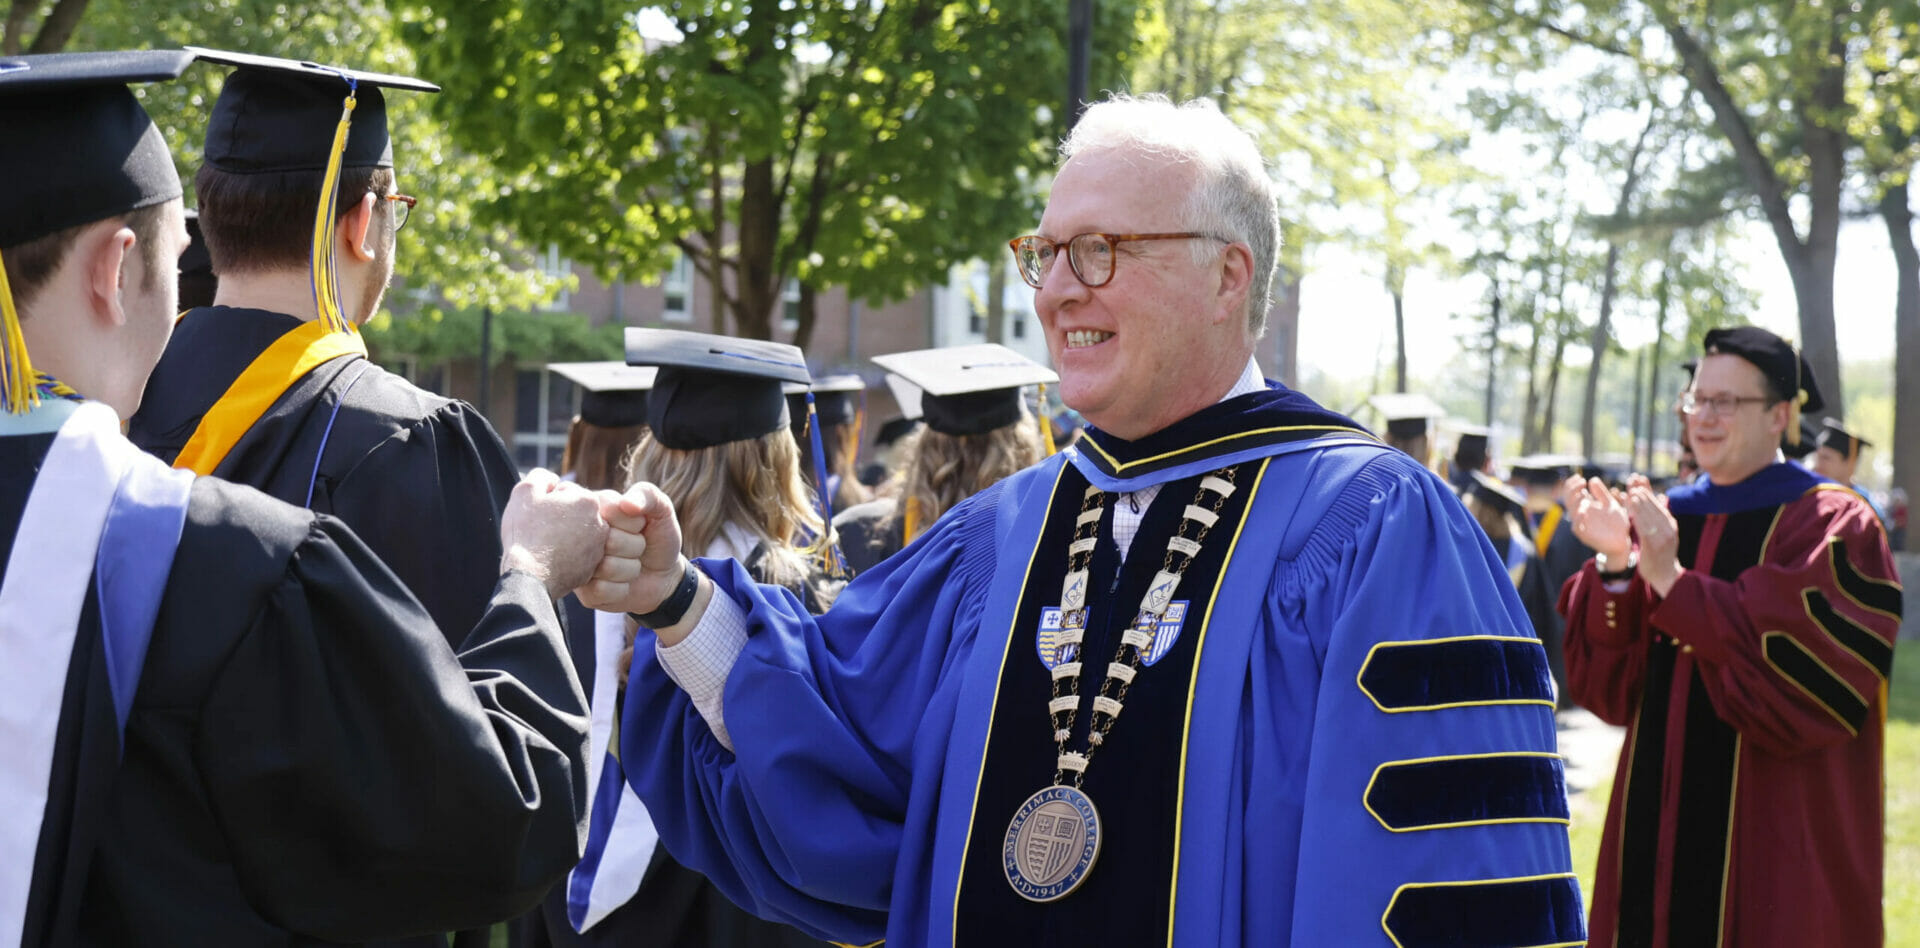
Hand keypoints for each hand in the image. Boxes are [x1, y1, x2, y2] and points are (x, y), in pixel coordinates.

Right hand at [499, 469, 610, 598]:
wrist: (530, 577)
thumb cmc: (527, 532)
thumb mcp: (525, 491)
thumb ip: (541, 477)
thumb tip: (552, 480)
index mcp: (588, 501)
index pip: (565, 492)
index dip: (546, 501)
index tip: (539, 514)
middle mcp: (601, 524)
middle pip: (574, 513)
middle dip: (558, 518)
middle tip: (541, 530)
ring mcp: (598, 548)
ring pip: (576, 534)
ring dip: (562, 536)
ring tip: (545, 545)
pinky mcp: (592, 569)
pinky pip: (576, 556)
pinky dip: (565, 556)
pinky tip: (550, 560)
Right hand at [577, 482, 687, 615]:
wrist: (663, 576)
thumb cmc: (657, 536)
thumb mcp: (661, 510)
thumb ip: (648, 495)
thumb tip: (627, 503)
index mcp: (591, 507)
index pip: (609, 508)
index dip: (632, 522)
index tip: (638, 525)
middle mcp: (577, 535)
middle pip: (609, 541)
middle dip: (634, 546)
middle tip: (635, 547)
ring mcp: (577, 563)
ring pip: (606, 567)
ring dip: (629, 569)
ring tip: (628, 564)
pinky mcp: (582, 592)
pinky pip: (601, 590)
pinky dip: (621, 588)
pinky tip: (621, 583)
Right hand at [1565, 475, 1631, 562]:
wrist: (1623, 541)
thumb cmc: (1616, 523)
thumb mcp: (1611, 504)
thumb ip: (1602, 493)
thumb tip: (1592, 479)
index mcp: (1585, 506)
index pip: (1572, 493)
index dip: (1572, 484)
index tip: (1580, 477)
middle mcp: (1581, 514)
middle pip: (1568, 500)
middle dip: (1572, 489)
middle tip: (1581, 482)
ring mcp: (1582, 524)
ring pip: (1571, 512)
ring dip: (1575, 501)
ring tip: (1583, 493)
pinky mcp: (1585, 535)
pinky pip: (1576, 527)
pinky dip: (1578, 519)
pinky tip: (1583, 511)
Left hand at [1624, 483, 1684, 596]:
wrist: (1666, 575)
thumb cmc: (1660, 554)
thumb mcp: (1662, 533)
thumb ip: (1658, 516)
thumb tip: (1659, 496)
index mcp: (1670, 524)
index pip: (1658, 503)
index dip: (1648, 490)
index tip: (1639, 479)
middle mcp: (1669, 528)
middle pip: (1654, 507)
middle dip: (1643, 492)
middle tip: (1633, 481)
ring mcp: (1664, 537)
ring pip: (1650, 516)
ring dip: (1641, 503)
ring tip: (1632, 492)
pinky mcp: (1655, 546)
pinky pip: (1645, 529)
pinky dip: (1638, 518)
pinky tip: (1631, 511)